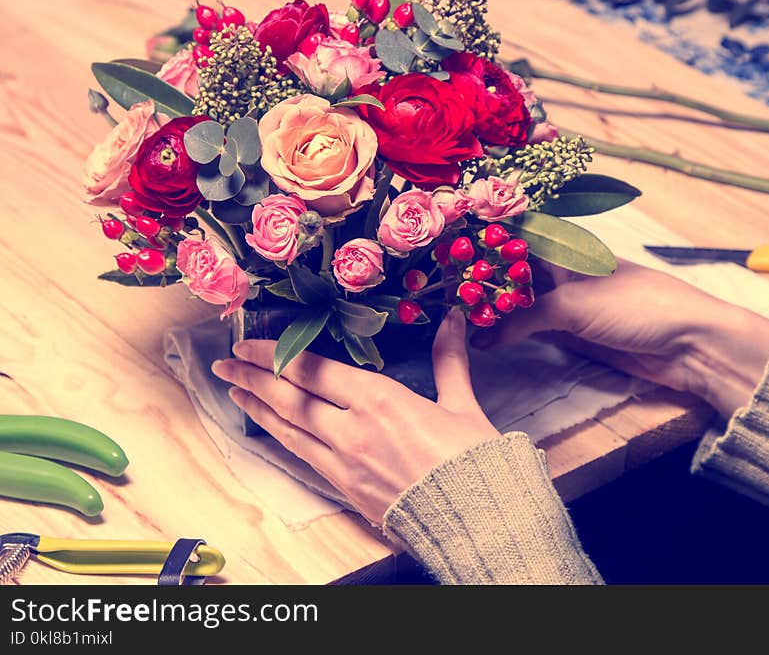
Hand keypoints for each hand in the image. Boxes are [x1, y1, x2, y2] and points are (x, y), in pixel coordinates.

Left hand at [211, 311, 500, 524]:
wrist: (473, 520)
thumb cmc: (471, 460)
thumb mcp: (462, 405)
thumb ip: (449, 359)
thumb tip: (453, 319)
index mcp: (380, 400)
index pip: (312, 370)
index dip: (275, 355)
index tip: (248, 344)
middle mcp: (351, 428)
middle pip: (289, 397)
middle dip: (253, 377)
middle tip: (224, 363)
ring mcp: (343, 461)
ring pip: (288, 428)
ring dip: (257, 407)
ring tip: (233, 391)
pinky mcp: (345, 487)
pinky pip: (302, 455)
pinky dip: (279, 436)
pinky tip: (268, 427)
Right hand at [473, 260, 768, 417]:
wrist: (689, 345)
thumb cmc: (639, 306)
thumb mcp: (575, 305)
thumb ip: (526, 318)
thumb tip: (483, 336)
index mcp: (568, 248)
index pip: (516, 235)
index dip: (483, 238)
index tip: (445, 245)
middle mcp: (563, 271)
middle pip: (513, 270)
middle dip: (480, 278)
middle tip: (440, 287)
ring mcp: (567, 302)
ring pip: (519, 301)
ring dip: (491, 309)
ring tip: (454, 315)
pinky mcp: (572, 332)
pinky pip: (531, 329)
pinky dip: (508, 335)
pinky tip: (484, 341)